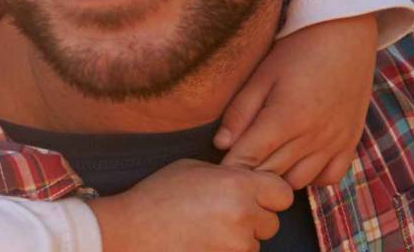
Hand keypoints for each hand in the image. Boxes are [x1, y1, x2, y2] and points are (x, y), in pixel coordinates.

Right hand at [90, 158, 290, 251]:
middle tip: (222, 215)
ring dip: (238, 239)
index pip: (282, 193)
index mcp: (237, 185)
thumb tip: (247, 181)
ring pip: (254, 244)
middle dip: (253, 220)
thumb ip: (227, 175)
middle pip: (271, 223)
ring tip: (205, 231)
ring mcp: (235, 245)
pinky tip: (201, 242)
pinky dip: (224, 251)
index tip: (255, 196)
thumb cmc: (156, 196)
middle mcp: (243, 215)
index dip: (269, 195)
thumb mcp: (191, 169)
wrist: (130, 230)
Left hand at [217, 14, 375, 187]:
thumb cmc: (297, 49)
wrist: (346, 34)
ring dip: (278, 177)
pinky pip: (331, 178)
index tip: (214, 172)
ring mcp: (336, 141)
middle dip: (249, 174)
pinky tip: (295, 163)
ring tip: (262, 163)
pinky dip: (311, 178)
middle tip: (232, 169)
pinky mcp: (352, 141)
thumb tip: (221, 144)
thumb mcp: (261, 75)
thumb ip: (240, 111)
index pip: (249, 158)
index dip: (229, 167)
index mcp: (287, 118)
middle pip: (272, 173)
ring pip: (300, 181)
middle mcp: (314, 136)